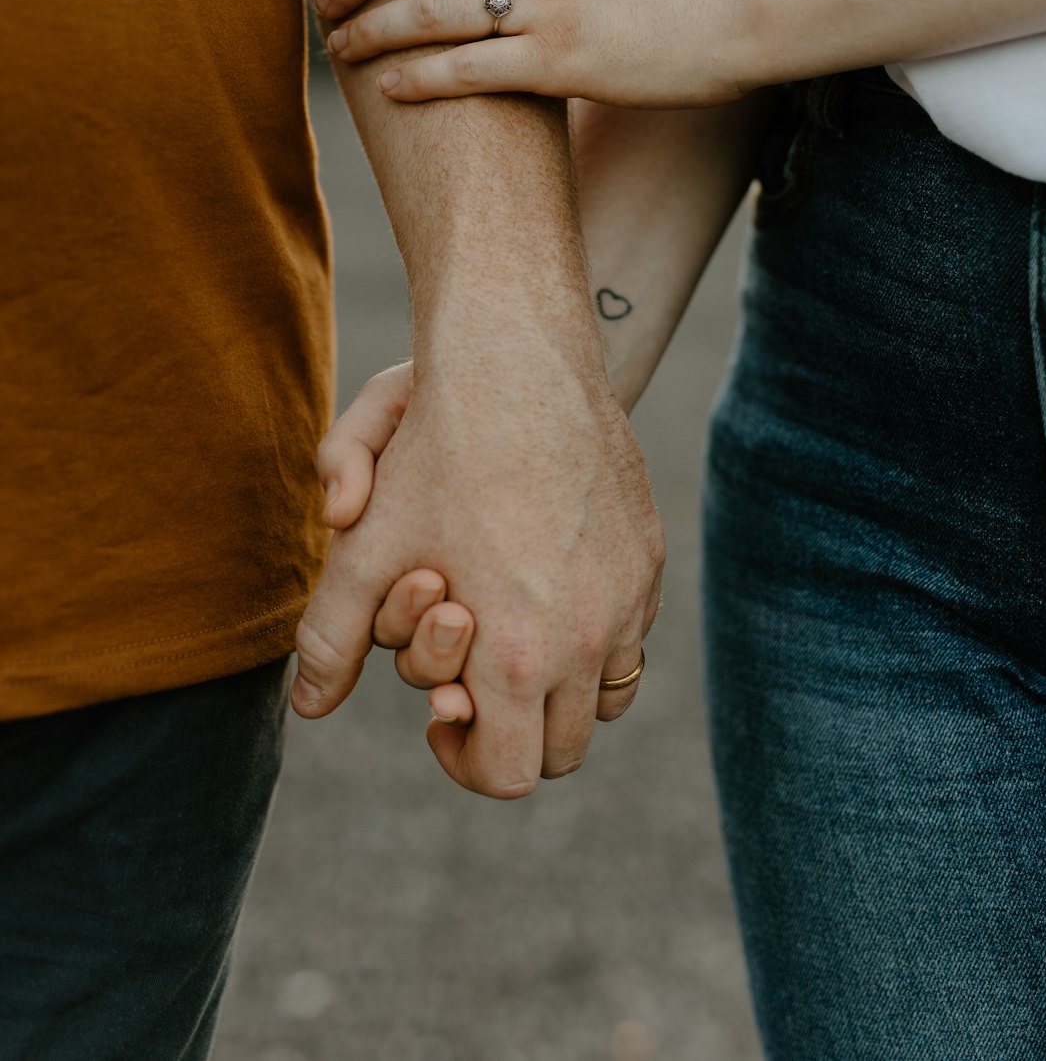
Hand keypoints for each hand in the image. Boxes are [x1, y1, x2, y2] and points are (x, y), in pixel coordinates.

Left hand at [292, 350, 664, 797]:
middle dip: (513, 730)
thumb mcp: (364, 546)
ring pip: (609, 696)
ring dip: (560, 688)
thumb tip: (307, 708)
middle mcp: (589, 639)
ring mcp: (629, 598)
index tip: (439, 713)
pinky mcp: (648, 555)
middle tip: (469, 679)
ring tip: (512, 633)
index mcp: (517, 656)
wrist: (517, 358)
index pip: (510, 775)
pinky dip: (596, 634)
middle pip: (564, 750)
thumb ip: (330, 638)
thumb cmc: (434, 451)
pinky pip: (633, 632)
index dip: (465, 760)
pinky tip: (547, 579)